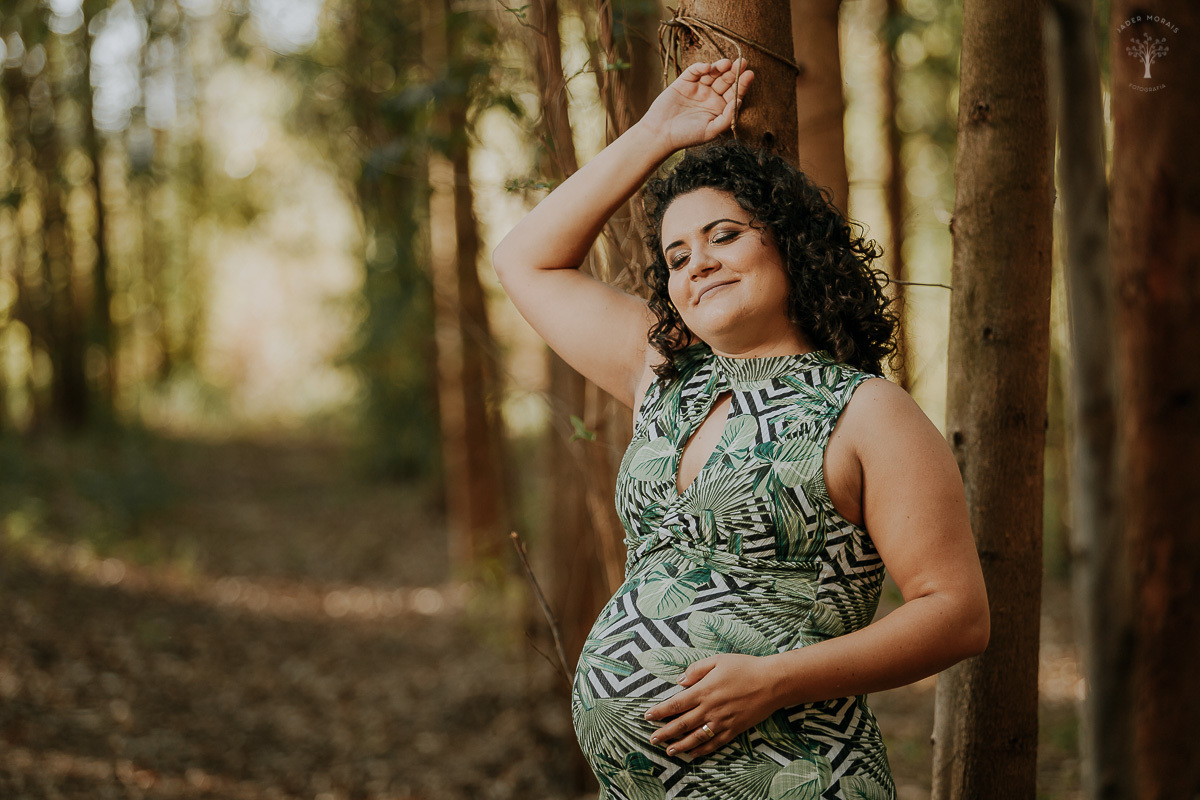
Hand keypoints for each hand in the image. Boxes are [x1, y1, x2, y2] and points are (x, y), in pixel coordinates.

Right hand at [638, 59, 754, 152]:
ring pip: (712, 73)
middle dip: (734, 71)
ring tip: (727, 63)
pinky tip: (707, 68)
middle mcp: (710, 96)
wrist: (661, 134)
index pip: (734, 93)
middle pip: (726, 80)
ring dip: (720, 67)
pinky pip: (694, 71)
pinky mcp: (684, 82)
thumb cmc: (686, 136)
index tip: (749, 74)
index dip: (742, 83)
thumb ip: (727, 118)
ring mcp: (697, 88)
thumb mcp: (711, 130)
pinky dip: (701, 67)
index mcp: (719, 108)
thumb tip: (740, 101)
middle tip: (742, 62)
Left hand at [643, 653, 779, 758]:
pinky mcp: (733, 730)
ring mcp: (721, 722)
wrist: (772, 682)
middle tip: (652, 739)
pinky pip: (714, 744)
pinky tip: (693, 754)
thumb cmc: (745, 667)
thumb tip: (679, 681)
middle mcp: (710, 709)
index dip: (660, 711)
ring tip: (669, 750)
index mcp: (703, 690)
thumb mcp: (718, 660)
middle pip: (681, 724)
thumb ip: (696, 670)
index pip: (675, 704)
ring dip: (680, 745)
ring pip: (695, 738)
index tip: (647, 716)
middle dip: (664, 733)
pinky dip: (702, 750)